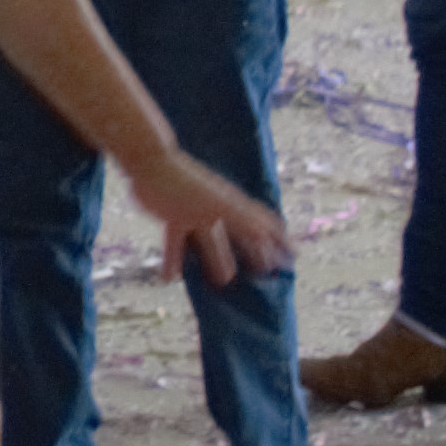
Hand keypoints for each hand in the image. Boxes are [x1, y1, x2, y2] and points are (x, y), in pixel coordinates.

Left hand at [120, 146, 288, 282]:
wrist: (152, 162)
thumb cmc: (188, 182)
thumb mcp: (220, 204)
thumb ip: (247, 220)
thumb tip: (272, 236)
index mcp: (233, 207)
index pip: (263, 225)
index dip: (278, 240)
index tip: (292, 256)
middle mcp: (218, 212)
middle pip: (239, 237)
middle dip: (251, 254)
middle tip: (262, 273)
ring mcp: (195, 215)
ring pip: (209, 245)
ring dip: (214, 263)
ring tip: (221, 283)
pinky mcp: (172, 218)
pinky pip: (175, 244)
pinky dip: (173, 262)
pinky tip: (169, 279)